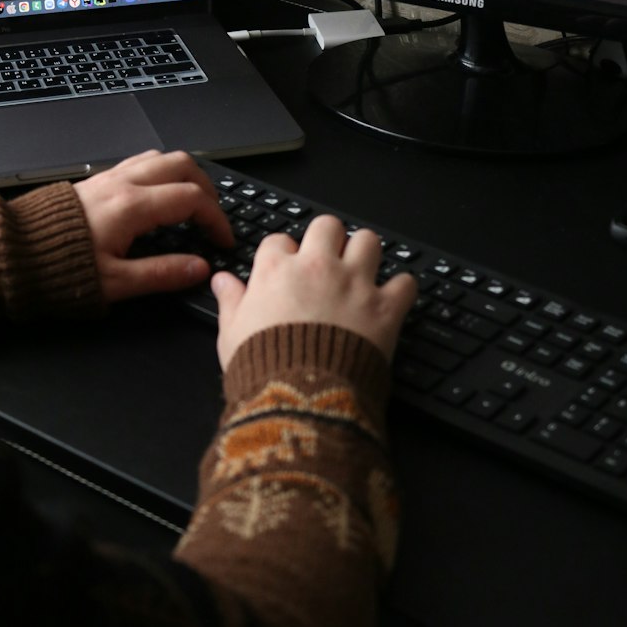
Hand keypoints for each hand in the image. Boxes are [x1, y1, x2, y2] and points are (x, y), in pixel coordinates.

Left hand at [73, 150, 232, 301]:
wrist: (12, 253)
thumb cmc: (57, 269)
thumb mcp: (115, 282)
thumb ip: (162, 274)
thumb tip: (199, 269)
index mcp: (132, 207)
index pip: (193, 199)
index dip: (216, 219)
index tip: (223, 240)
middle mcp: (123, 184)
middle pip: (182, 164)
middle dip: (207, 188)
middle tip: (214, 216)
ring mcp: (109, 178)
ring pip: (160, 157)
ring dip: (185, 175)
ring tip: (193, 202)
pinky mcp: (96, 181)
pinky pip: (139, 163)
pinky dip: (161, 173)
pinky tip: (159, 195)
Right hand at [211, 215, 416, 370]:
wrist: (300, 399)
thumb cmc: (262, 370)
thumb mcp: (231, 335)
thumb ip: (230, 301)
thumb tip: (222, 281)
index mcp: (276, 271)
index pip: (279, 240)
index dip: (283, 254)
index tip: (285, 268)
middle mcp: (317, 268)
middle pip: (327, 226)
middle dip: (328, 239)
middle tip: (328, 260)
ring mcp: (354, 284)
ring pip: (368, 241)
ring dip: (366, 254)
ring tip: (361, 271)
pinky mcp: (384, 308)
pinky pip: (405, 282)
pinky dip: (401, 290)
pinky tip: (392, 300)